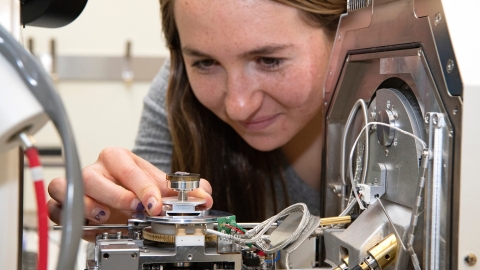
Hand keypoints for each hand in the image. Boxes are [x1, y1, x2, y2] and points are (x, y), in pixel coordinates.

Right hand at [47, 147, 212, 224]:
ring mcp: (79, 184)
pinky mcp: (64, 201)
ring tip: (104, 216)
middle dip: (117, 196)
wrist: (121, 198)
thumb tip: (205, 194)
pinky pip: (54, 203)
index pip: (130, 168)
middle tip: (134, 210)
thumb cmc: (138, 188)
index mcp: (121, 159)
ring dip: (87, 204)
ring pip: (70, 187)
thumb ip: (185, 191)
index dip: (144, 187)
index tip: (156, 204)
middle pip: (97, 176)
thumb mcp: (162, 188)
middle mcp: (98, 169)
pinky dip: (64, 213)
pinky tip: (84, 221)